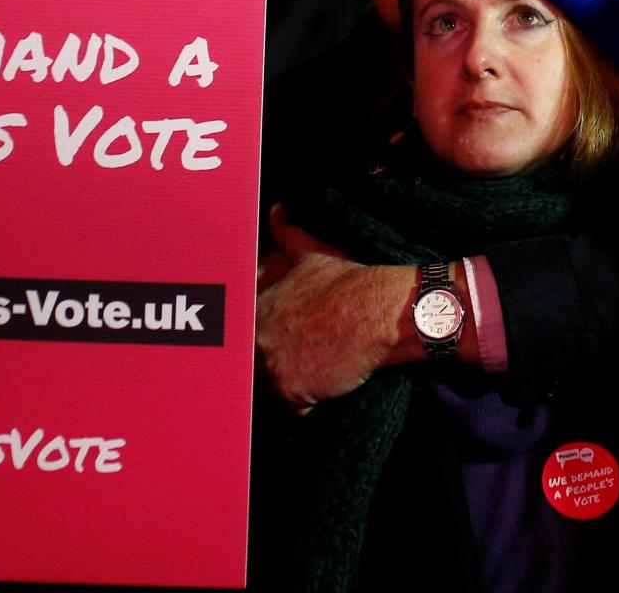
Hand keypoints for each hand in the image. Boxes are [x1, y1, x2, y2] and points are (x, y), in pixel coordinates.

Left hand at [255, 205, 414, 407]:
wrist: (380, 310)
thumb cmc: (350, 283)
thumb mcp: (314, 256)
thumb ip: (288, 237)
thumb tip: (277, 211)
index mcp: (255, 306)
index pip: (239, 337)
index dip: (256, 344)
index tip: (282, 344)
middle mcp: (254, 335)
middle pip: (248, 366)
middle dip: (270, 367)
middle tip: (302, 361)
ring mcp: (268, 363)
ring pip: (266, 389)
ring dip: (287, 385)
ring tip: (314, 370)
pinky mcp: (289, 388)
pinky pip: (291, 407)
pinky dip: (307, 403)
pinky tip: (325, 383)